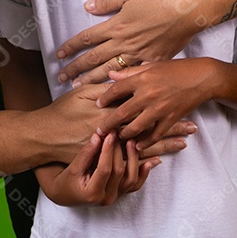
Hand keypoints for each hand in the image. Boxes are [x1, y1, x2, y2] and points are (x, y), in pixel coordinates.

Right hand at [36, 132, 158, 206]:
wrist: (65, 194)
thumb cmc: (66, 179)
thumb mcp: (73, 167)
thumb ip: (86, 153)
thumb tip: (98, 135)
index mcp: (92, 193)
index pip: (104, 169)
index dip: (108, 151)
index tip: (109, 133)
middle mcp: (106, 199)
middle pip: (119, 172)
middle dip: (120, 150)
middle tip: (120, 131)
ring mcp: (115, 197)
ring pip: (131, 178)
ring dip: (134, 159)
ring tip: (133, 141)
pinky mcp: (120, 194)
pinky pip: (135, 184)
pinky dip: (144, 173)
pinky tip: (151, 160)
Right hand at [41, 82, 196, 164]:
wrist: (44, 136)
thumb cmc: (62, 112)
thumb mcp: (82, 92)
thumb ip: (104, 86)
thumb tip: (122, 77)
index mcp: (110, 107)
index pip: (142, 104)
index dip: (162, 103)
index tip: (181, 102)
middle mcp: (113, 127)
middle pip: (148, 124)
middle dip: (171, 125)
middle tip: (192, 126)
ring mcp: (110, 145)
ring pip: (144, 144)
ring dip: (165, 143)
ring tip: (185, 143)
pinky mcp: (104, 158)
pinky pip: (130, 160)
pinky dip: (147, 159)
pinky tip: (161, 160)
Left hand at [55, 0, 206, 83]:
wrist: (188, 8)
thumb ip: (108, 1)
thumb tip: (88, 6)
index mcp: (117, 24)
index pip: (87, 37)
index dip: (71, 47)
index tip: (58, 55)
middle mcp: (124, 42)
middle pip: (93, 57)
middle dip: (75, 68)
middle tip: (61, 77)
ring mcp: (139, 54)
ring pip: (109, 70)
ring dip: (92, 79)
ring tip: (79, 87)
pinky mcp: (154, 60)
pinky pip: (133, 75)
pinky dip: (122, 84)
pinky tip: (113, 91)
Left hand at [95, 59, 219, 149]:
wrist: (202, 78)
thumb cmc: (177, 69)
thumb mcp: (152, 66)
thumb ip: (131, 73)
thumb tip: (110, 75)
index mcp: (142, 79)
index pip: (116, 90)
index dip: (104, 98)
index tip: (97, 105)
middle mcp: (148, 95)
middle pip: (121, 113)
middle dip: (108, 124)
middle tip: (98, 131)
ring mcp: (160, 109)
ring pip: (136, 128)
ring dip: (124, 135)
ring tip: (117, 138)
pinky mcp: (171, 119)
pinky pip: (154, 135)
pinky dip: (145, 142)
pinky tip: (137, 146)